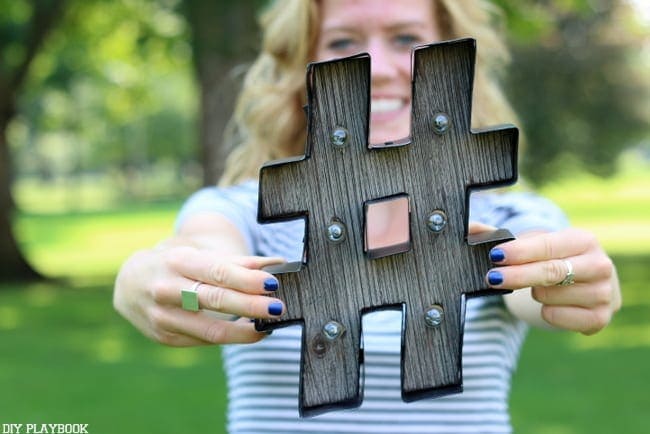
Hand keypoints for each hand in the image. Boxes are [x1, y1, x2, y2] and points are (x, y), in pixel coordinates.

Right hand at [114, 245, 285, 345]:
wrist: (131, 281)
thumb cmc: (176, 262)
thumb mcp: (201, 253)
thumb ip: (237, 261)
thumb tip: (276, 264)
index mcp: (177, 261)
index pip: (217, 272)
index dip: (246, 280)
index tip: (272, 284)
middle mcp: (166, 289)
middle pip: (214, 300)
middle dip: (249, 306)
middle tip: (278, 308)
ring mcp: (162, 316)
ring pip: (209, 330)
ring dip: (243, 330)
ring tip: (267, 326)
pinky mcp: (164, 337)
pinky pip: (203, 340)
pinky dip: (229, 337)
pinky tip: (248, 332)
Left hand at [484, 228, 620, 334]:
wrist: (586, 283)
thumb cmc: (553, 258)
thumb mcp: (533, 243)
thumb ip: (500, 236)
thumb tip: (471, 228)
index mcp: (584, 240)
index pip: (548, 246)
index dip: (520, 252)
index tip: (495, 255)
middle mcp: (600, 265)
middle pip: (551, 272)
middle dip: (518, 275)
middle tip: (491, 277)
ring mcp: (603, 294)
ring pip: (551, 297)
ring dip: (535, 294)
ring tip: (539, 288)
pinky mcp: (599, 319)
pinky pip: (558, 319)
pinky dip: (546, 313)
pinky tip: (550, 304)